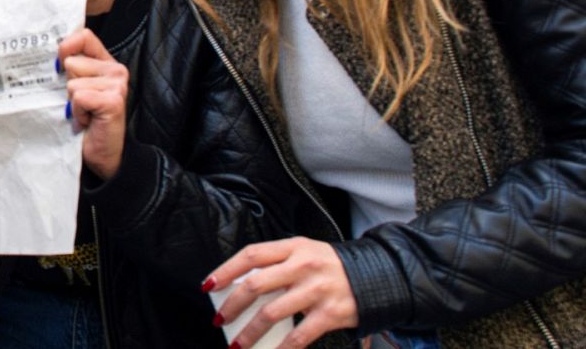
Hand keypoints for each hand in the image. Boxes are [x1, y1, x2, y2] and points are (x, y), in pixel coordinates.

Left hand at [59, 28, 127, 179]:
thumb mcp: (75, 90)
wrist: (102, 154)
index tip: (59, 65)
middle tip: (79, 104)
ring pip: (73, 82)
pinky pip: (79, 96)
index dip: (66, 47)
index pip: (84, 36)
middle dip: (67, 86)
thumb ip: (70, 69)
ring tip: (84, 113)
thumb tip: (47, 55)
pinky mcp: (113, 100)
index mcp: (106, 63)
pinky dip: (77, 112)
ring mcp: (117, 84)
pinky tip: (87, 120)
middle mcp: (115, 70)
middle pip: (73, 62)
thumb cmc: (86, 121)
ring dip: (72, 102)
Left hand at [205, 237, 358, 347]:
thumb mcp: (305, 253)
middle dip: (232, 305)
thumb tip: (240, 287)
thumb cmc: (330, 267)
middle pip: (255, 285)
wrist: (377, 277)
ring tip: (236, 343)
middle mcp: (303, 266)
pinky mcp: (330, 314)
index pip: (251, 254)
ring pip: (271, 313)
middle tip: (220, 319)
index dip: (226, 270)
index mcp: (294, 247)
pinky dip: (281, 348)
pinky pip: (298, 336)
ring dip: (249, 332)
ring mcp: (317, 290)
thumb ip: (277, 264)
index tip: (209, 285)